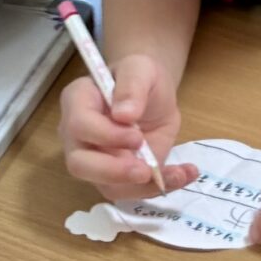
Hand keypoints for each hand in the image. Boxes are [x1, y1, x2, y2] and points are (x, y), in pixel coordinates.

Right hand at [59, 53, 199, 200]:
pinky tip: (183, 174)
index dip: (106, 136)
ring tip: (177, 174)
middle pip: (79, 164)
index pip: (79, 125)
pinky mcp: (115, 178)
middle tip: (145, 170)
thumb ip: (132, 86)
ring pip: (105, 186)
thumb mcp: (141, 68)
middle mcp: (78, 136)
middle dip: (113, 172)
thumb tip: (124, 114)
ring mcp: (94, 160)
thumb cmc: (140, 77)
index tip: (137, 136)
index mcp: (77, 102)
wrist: (153, 96)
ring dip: (141, 187)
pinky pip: (131, 192)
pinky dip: (158, 188)